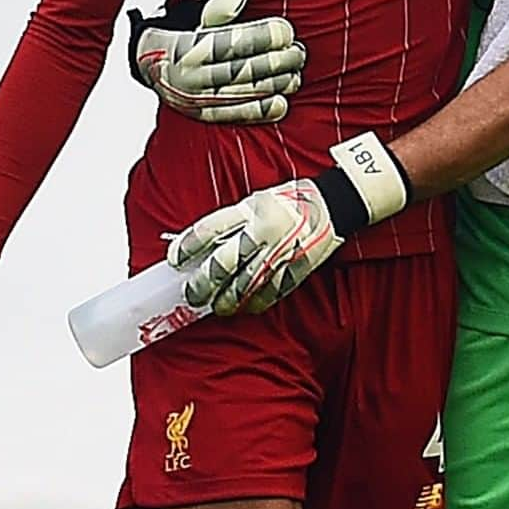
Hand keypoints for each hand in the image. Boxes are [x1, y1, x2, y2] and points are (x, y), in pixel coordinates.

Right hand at [130, 0, 305, 123]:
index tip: (287, 30)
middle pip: (238, 70)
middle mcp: (186, 76)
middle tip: (299, 52)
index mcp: (183, 46)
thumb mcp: (192, 16)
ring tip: (296, 74)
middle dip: (274, 62)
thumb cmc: (182, 33)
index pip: (228, 43)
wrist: (149, 65)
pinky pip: (232, 116)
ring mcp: (192, 99)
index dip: (260, 37)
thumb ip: (216, 9)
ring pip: (239, 93)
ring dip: (273, 85)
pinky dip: (259, 111)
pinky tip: (282, 103)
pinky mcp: (200, 115)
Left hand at [168, 180, 342, 315]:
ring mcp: (281, 252)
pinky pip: (271, 292)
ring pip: (244, 284)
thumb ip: (230, 221)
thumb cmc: (290, 201)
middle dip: (203, 282)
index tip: (175, 260)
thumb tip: (198, 246)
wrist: (333, 204)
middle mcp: (264, 231)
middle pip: (223, 263)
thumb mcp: (256, 201)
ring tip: (215, 305)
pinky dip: (255, 303)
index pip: (210, 230)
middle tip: (192, 293)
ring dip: (226, 299)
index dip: (187, 247)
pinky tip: (244, 307)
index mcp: (252, 209)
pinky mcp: (297, 268)